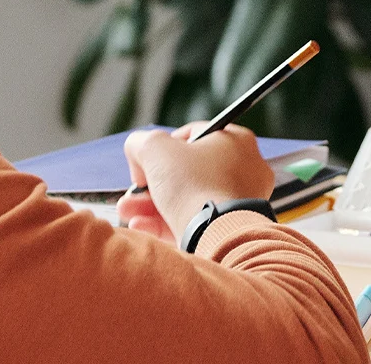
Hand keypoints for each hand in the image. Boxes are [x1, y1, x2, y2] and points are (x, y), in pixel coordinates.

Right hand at [116, 124, 274, 243]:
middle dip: (152, 183)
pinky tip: (140, 226)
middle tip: (131, 193)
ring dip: (152, 205)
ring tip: (126, 211)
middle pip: (187, 171)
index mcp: (235, 140)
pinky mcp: (230, 230)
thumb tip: (136, 150)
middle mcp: (244, 168)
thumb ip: (141, 142)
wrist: (217, 234)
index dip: (163, 147)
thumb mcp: (157, 149)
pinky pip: (195, 222)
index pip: (193, 135)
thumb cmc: (193, 184)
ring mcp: (240, 201)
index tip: (145, 163)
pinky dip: (166, 224)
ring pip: (188, 198)